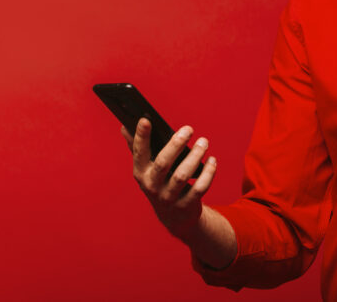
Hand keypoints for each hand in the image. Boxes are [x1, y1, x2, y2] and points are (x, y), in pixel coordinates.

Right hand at [123, 118, 217, 240]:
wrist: (174, 217)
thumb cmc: (160, 183)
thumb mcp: (147, 168)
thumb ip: (137, 148)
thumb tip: (124, 126)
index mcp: (140, 172)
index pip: (138, 153)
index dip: (141, 136)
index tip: (146, 119)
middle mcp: (151, 186)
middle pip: (162, 163)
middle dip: (176, 144)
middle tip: (189, 129)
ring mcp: (168, 197)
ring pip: (182, 175)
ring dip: (195, 156)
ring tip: (204, 142)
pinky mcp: (185, 205)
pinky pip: (199, 188)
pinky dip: (208, 173)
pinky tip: (212, 160)